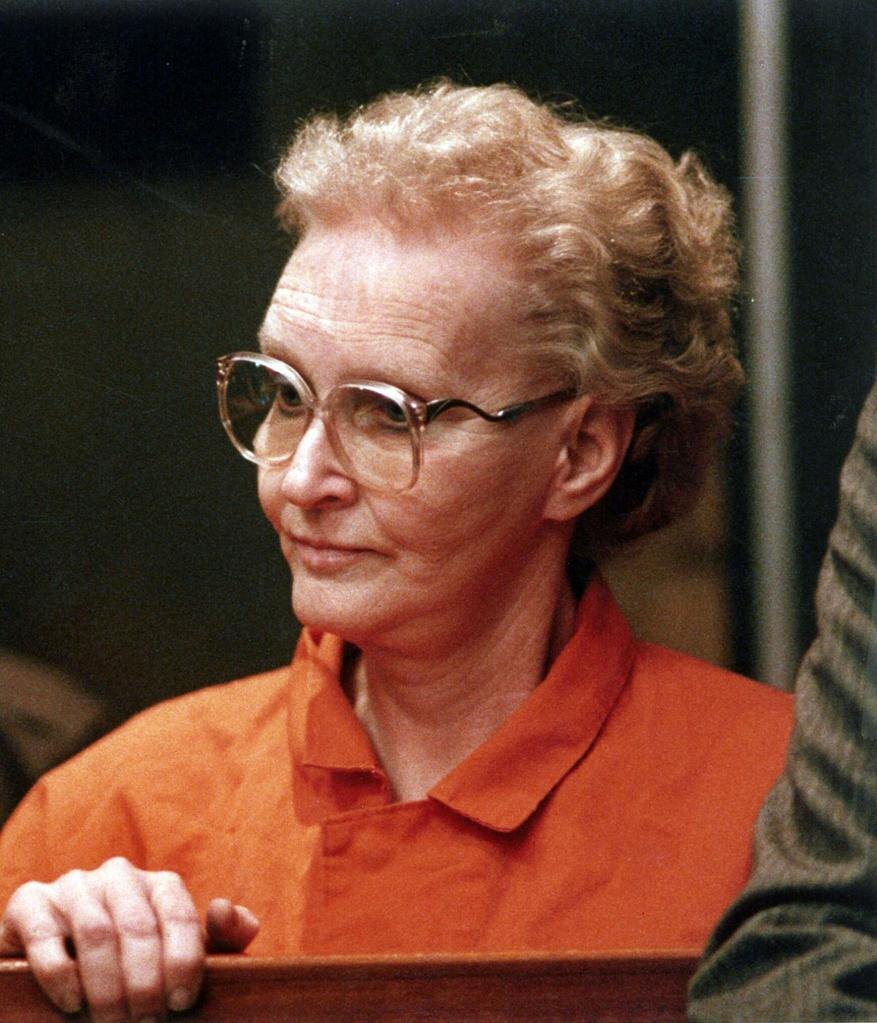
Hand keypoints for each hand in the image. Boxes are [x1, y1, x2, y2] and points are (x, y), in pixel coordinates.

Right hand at [0, 856, 258, 1021]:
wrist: (63, 964)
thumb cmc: (136, 965)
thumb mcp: (180, 955)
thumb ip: (220, 938)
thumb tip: (225, 911)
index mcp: (160, 885)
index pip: (179, 913)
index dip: (183, 960)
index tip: (181, 1003)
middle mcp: (119, 876)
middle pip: (137, 926)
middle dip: (144, 982)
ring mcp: (74, 885)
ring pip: (95, 931)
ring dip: (106, 985)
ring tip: (113, 1022)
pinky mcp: (31, 902)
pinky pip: (46, 933)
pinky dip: (60, 972)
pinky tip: (73, 1002)